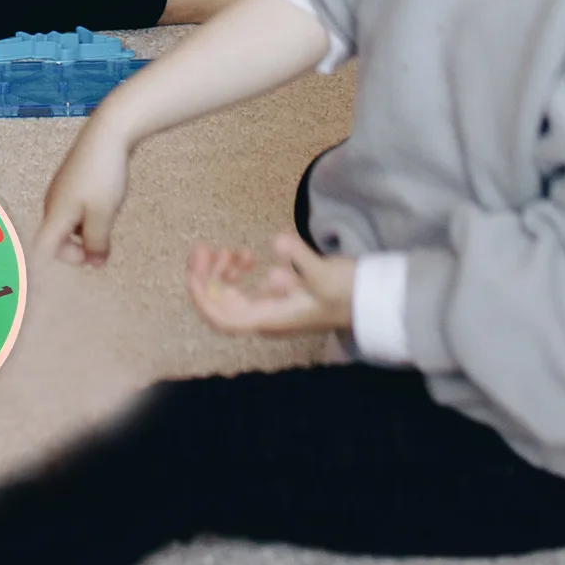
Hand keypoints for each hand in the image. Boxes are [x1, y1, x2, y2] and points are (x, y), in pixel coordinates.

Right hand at [35, 113, 133, 264]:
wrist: (107, 133)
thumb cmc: (103, 175)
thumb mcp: (103, 215)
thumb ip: (96, 243)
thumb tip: (94, 263)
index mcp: (55, 213)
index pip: (43, 249)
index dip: (64, 258)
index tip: (88, 253)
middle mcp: (52, 203)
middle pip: (55, 237)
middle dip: (78, 245)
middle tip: (103, 239)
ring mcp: (60, 190)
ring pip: (67, 223)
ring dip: (85, 229)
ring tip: (106, 216)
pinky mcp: (70, 181)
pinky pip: (73, 208)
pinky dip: (87, 214)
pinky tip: (105, 202)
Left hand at [186, 234, 354, 335]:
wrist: (370, 299)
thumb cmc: (348, 292)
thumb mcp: (326, 274)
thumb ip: (301, 259)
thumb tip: (279, 244)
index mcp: (270, 320)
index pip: (222, 319)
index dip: (202, 298)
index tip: (194, 270)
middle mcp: (264, 319)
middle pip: (219, 305)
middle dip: (204, 277)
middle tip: (203, 248)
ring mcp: (266, 310)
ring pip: (227, 296)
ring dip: (219, 273)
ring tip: (229, 250)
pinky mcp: (273, 299)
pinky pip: (241, 290)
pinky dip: (236, 272)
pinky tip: (244, 256)